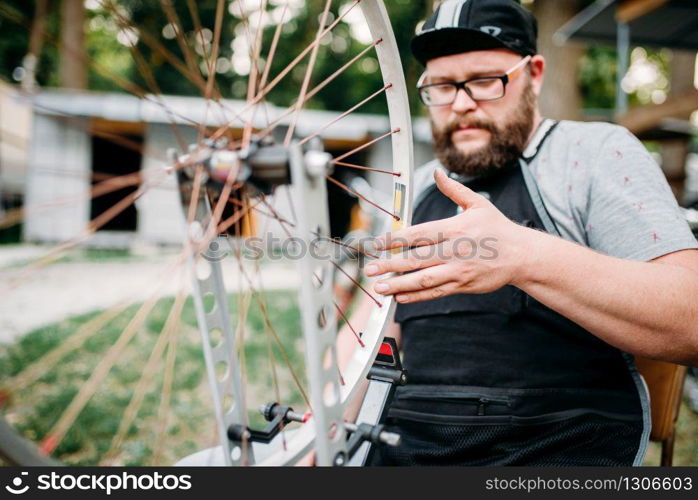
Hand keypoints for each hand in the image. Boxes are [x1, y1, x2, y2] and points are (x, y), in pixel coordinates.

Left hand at [365, 169, 537, 302]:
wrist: (522, 256)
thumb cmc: (498, 229)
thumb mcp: (478, 204)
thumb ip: (454, 190)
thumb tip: (438, 172)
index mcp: (454, 229)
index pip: (419, 234)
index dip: (395, 239)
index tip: (377, 243)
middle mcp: (454, 251)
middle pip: (416, 259)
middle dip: (390, 265)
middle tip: (370, 269)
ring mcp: (458, 270)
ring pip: (423, 279)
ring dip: (399, 284)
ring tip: (379, 287)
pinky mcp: (462, 285)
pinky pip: (435, 292)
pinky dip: (416, 296)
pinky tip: (399, 296)